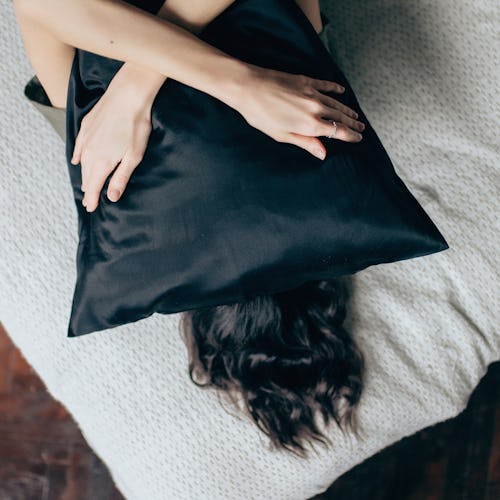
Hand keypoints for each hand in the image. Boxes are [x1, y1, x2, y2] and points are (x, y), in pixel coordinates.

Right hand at [70, 73, 155, 212]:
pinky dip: (78, 156)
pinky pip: (79, 146)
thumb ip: (121, 177)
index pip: (94, 186)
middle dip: (88, 190)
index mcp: (102, 162)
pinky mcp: (87, 126)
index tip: (91, 209)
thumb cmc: (135, 126)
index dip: (92, 198)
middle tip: (88, 202)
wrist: (127, 96)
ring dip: (84, 175)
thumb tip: (112, 196)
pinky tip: (77, 160)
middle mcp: (90, 152)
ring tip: (85, 186)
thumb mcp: (133, 157)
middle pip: (87, 176)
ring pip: (83, 162)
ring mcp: (86, 138)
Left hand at [237, 65, 365, 159]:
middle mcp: (315, 108)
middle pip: (340, 117)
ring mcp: (311, 92)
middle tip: (362, 129)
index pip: (337, 131)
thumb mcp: (281, 135)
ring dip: (347, 110)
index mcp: (309, 124)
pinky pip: (326, 85)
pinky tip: (342, 91)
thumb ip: (305, 142)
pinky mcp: (305, 81)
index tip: (358, 138)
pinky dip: (336, 89)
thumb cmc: (260, 115)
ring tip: (355, 116)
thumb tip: (323, 154)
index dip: (350, 136)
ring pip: (336, 102)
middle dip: (352, 124)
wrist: (248, 86)